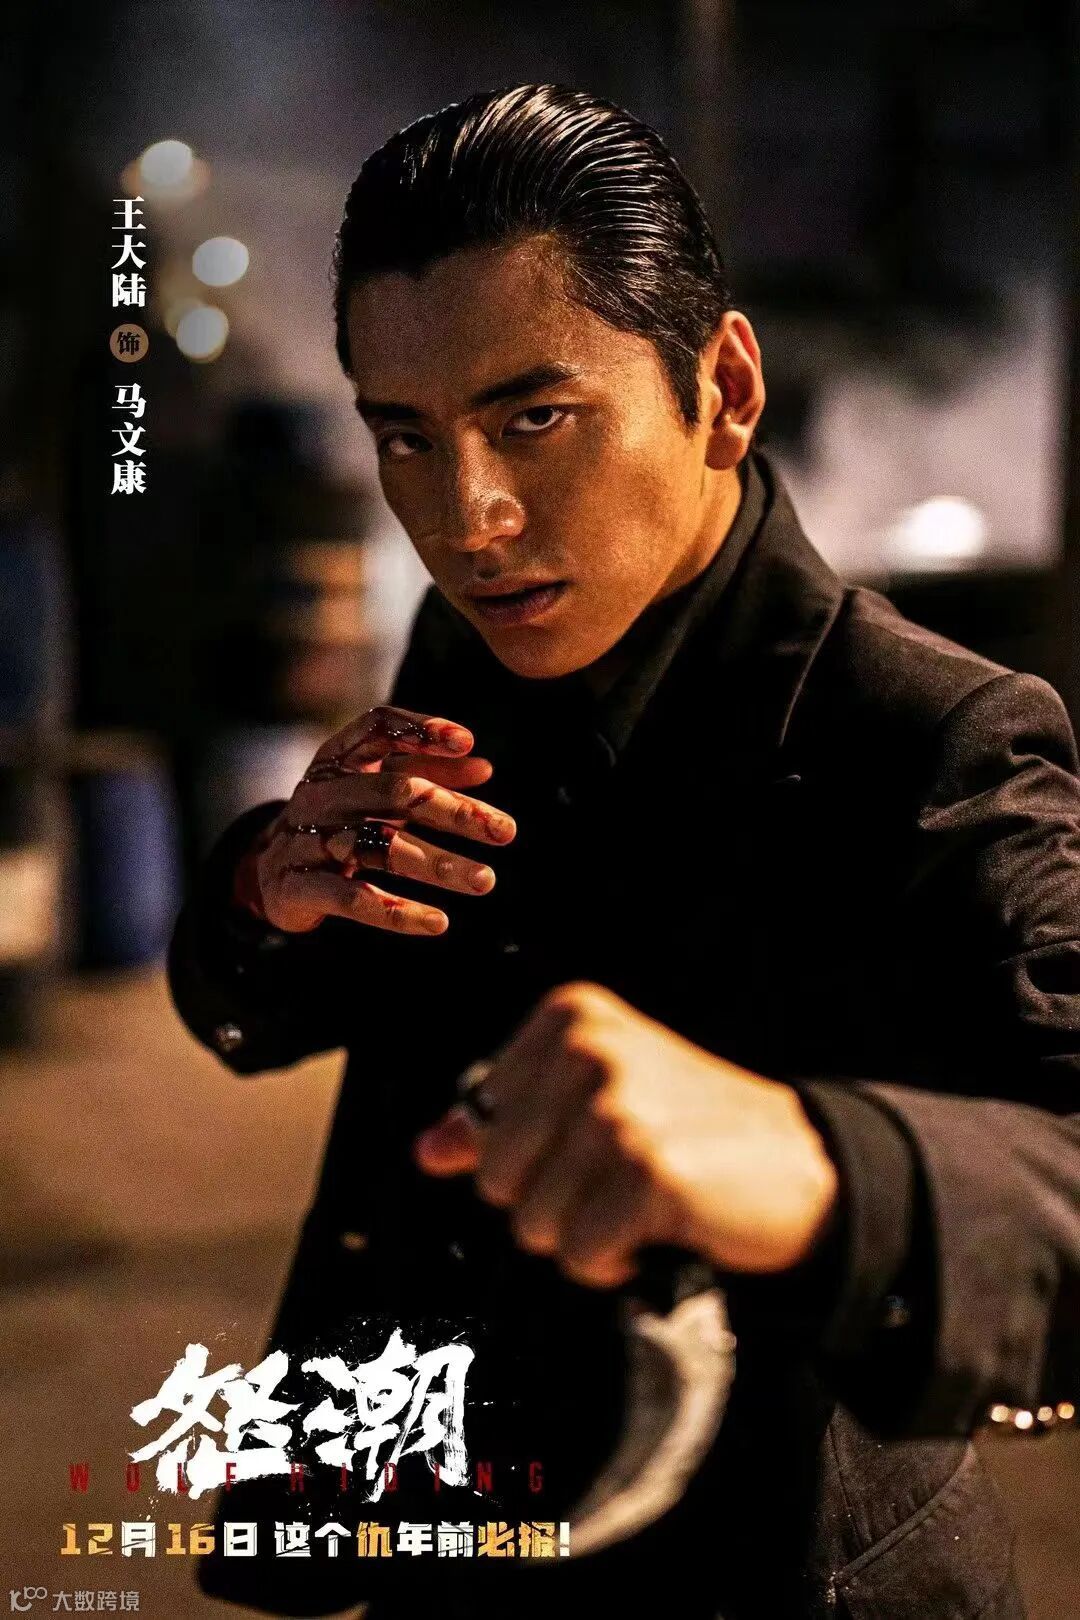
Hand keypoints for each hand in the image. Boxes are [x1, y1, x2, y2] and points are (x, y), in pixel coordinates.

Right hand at [238, 704, 515, 935]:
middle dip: (454, 810)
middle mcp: (322, 794)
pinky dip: (397, 911)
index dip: (420, 730)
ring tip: (485, 880)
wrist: (267, 872)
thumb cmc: (337, 819)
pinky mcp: (300, 888)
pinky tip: (438, 922)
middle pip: (394, 792)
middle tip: (505, 831)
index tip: (466, 742)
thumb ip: (426, 771)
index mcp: (337, 760)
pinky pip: (353, 899)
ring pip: (381, 848)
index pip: (377, 728)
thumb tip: (484, 766)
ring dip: (438, 864)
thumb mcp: (374, 789)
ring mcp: (307, 840)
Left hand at [413, 982, 837, 1286]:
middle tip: (623, 1183)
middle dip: (552, 1205)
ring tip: (645, 1203)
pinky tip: (661, 1229)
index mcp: (569, 1018)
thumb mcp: (594, 1101)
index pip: (483, 1127)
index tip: (600, 1145)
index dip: (534, 1162)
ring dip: (585, 1237)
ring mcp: (617, 1108)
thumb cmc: (690, 1133)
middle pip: (495, 1179)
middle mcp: (588, 1050)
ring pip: (532, 1225)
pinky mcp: (647, 1170)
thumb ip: (506, 1122)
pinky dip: (615, 1264)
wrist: (803, 1164)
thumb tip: (428, 1151)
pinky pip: (580, 1254)